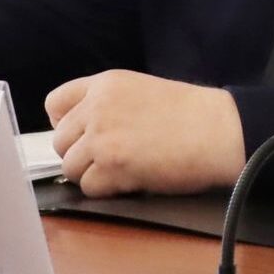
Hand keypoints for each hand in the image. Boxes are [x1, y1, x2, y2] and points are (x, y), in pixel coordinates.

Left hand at [45, 70, 245, 196]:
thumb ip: (109, 104)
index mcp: (105, 84)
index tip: (82, 135)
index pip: (55, 103)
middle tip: (109, 159)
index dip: (64, 124)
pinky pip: (89, 187)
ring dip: (92, 174)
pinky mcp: (112, 166)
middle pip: (60, 141)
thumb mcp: (143, 90)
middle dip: (80, 154)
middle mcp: (97, 107)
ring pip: (70, 167)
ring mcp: (102, 137)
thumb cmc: (193, 113)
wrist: (219, 130)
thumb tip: (84, 131)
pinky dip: (107, 190)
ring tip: (123, 171)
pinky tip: (131, 180)